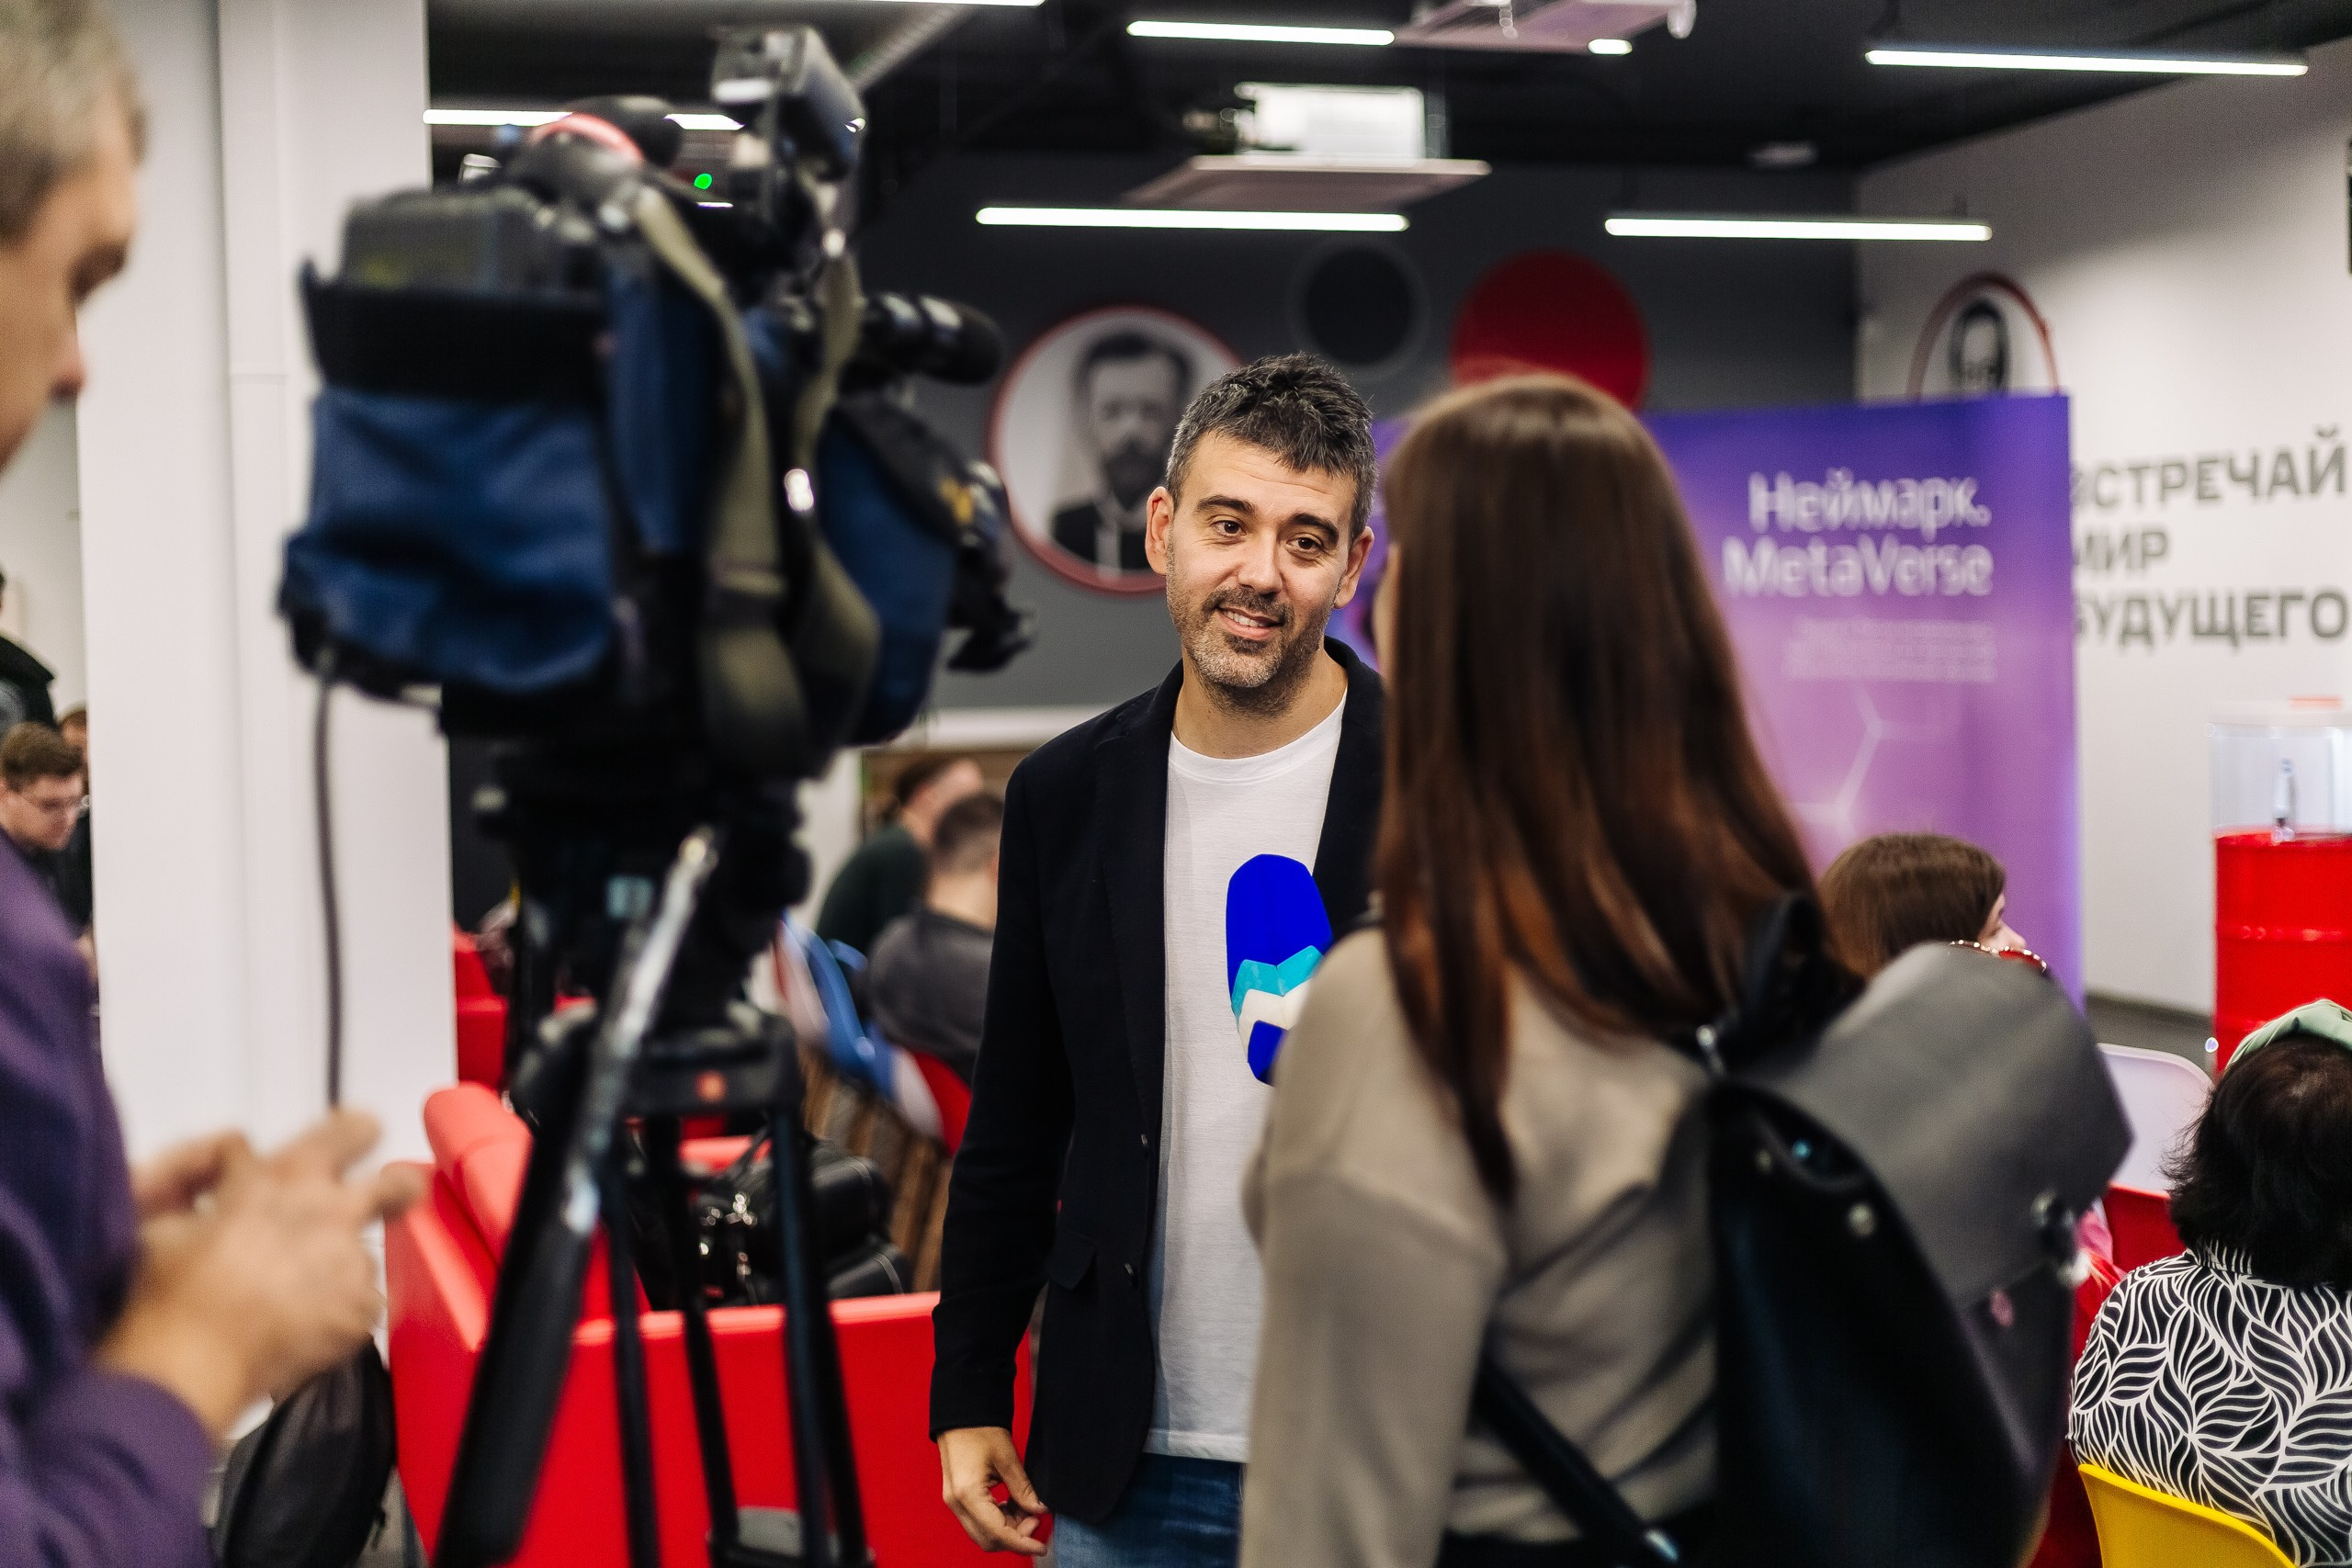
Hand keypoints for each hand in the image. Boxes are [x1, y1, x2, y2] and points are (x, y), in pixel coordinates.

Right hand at [97, 1109, 424, 1437]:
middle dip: (395, 1190)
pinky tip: (296, 1333)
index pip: (348, 1130)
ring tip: (288, 1304)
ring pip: (361, 1256)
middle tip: (384, 1204)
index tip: (356, 1141)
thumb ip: (208, 1175)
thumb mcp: (168, 1211)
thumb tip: (236, 1159)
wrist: (185, 1361)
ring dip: (337, 1271)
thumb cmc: (166, 1286)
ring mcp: (352, 1261)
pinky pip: (357, 1306)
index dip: (352, 1135)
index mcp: (287, 1176)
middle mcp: (332, 1209)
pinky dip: (334, 1318)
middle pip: (396, 1184)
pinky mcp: (361, 1310)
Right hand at [938, 1425, 1047, 1554]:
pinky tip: (1013, 1505)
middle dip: (1015, 1537)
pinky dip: (999, 1519)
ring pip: (983, 1532)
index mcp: (968, 1494)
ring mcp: (955, 1501)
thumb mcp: (1008, 1458)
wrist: (961, 1413)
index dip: (1022, 1543)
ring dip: (1008, 1528)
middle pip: (988, 1540)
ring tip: (1027, 1509)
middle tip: (1036, 1519)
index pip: (997, 1533)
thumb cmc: (981, 1428)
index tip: (1041, 1547)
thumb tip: (1039, 1510)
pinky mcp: (957, 1497)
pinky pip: (979, 1520)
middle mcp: (957, 1503)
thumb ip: (1024, 1489)